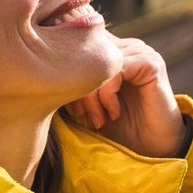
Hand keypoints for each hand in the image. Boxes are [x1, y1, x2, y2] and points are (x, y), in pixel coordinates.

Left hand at [65, 35, 184, 157]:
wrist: (150, 148)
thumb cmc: (116, 127)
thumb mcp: (86, 102)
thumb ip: (71, 82)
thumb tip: (41, 70)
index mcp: (110, 50)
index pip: (78, 44)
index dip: (66, 70)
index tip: (64, 103)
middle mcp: (125, 46)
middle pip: (87, 52)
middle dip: (77, 85)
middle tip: (80, 114)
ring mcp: (140, 51)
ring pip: (100, 63)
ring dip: (92, 94)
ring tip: (98, 119)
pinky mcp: (151, 63)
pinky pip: (117, 70)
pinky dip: (108, 94)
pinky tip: (113, 113)